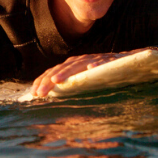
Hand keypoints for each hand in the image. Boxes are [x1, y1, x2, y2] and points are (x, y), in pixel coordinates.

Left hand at [30, 48, 152, 97]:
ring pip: (77, 65)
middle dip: (48, 80)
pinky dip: (97, 65)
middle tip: (40, 92)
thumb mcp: (82, 81)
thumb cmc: (100, 75)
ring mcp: (93, 59)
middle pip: (61, 69)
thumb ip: (69, 86)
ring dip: (67, 72)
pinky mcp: (108, 60)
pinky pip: (102, 62)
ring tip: (57, 81)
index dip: (42, 81)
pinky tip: (91, 69)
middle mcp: (79, 60)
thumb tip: (50, 98)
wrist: (124, 63)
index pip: (53, 71)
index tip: (33, 94)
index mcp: (71, 65)